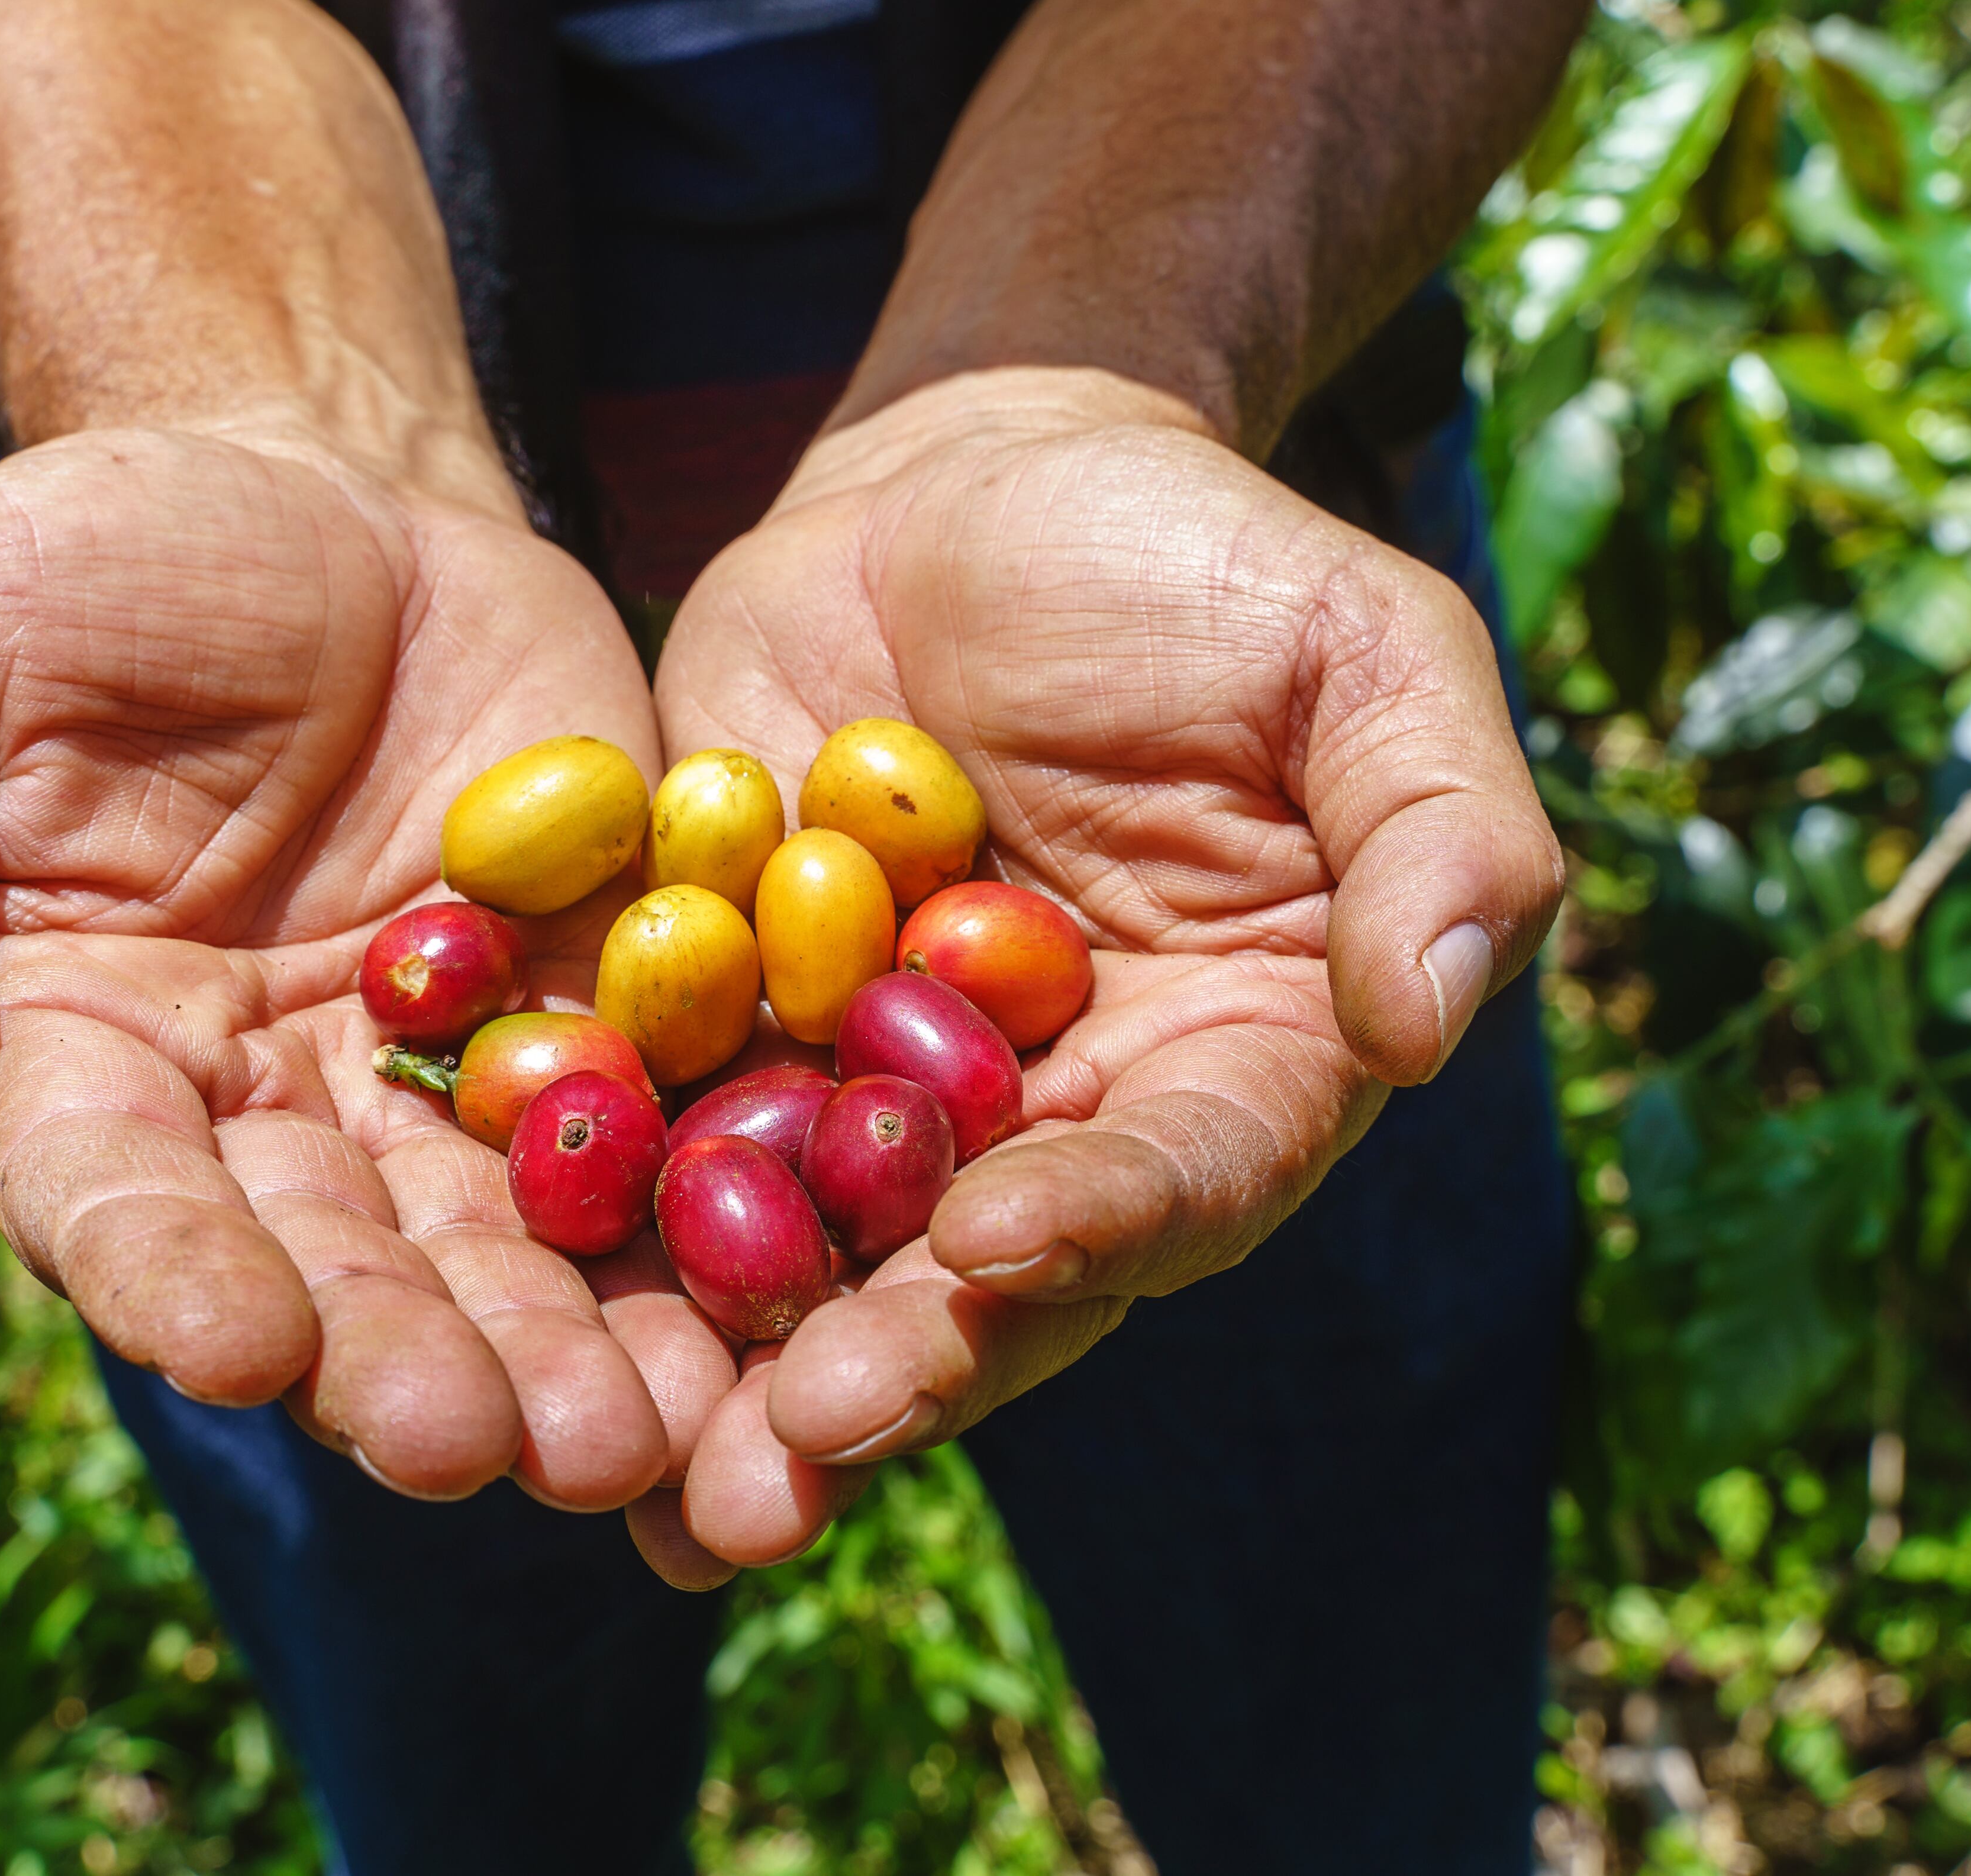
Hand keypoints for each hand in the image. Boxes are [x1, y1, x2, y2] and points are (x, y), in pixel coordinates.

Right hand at [0, 425, 733, 1513]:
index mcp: (77, 1050)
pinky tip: (762, 1331)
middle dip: (398, 1363)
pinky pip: (649, 1143)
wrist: (324, 500)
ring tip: (638, 1442)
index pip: (109, 1191)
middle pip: (326, 1270)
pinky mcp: (586, 1021)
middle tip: (476, 1448)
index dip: (166, 1272)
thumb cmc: (92, 563)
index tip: (234, 1350)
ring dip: (563, 1356)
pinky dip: (699, 1236)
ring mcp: (432, 1081)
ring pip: (497, 1252)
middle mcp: (255, 1114)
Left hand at [640, 367, 1562, 1573]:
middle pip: (991, 1273)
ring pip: (825, 1259)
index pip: (1186, 1171)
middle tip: (800, 1440)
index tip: (1001, 1245)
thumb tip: (1429, 1018)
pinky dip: (614, 1234)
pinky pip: (676, 1146)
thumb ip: (1438, 825)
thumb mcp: (1363, 651)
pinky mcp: (740, 1040)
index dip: (1105, 1220)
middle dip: (900, 1361)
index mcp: (1233, 1060)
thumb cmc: (1195, 562)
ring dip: (745, 1370)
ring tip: (664, 1481)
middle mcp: (1062, 1120)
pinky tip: (532, 1321)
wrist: (969, 489)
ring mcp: (886, 1095)